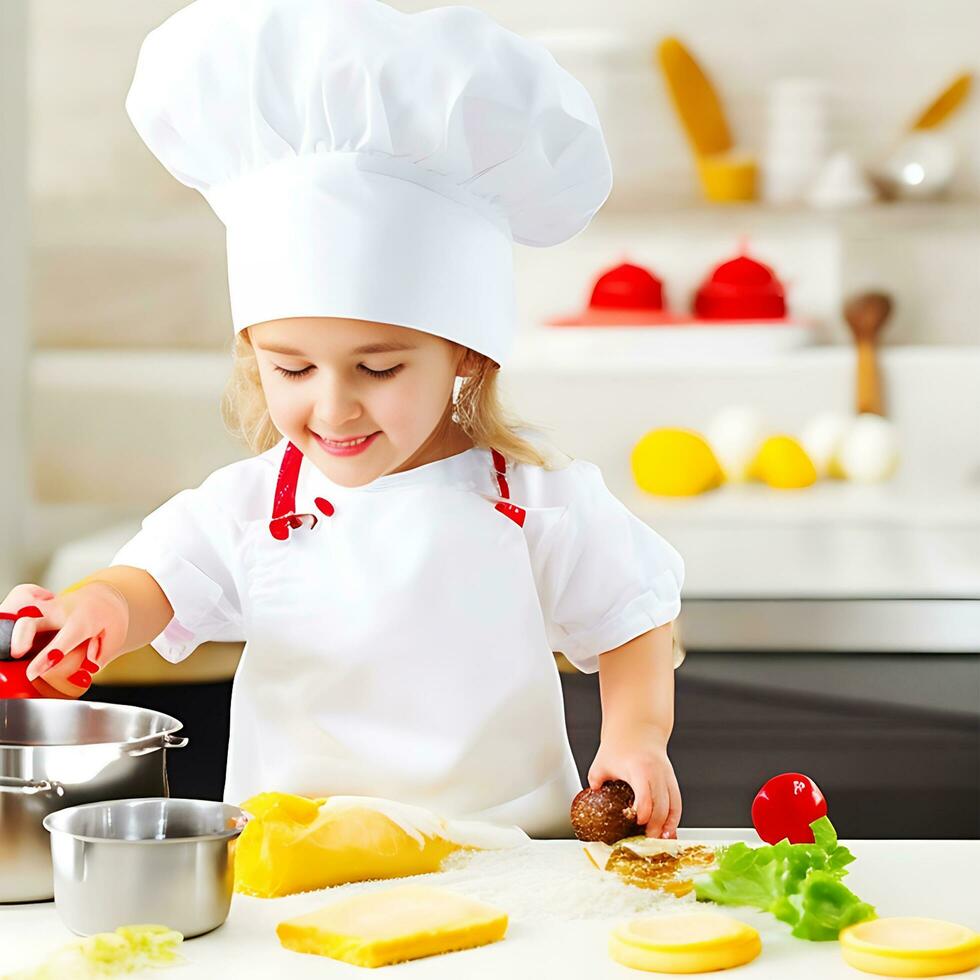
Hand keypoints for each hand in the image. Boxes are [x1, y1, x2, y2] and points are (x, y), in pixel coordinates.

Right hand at [0, 581, 128, 697]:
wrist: (104, 596)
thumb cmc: (108, 618)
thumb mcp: (115, 637)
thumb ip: (101, 654)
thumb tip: (87, 666)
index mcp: (82, 621)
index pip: (62, 641)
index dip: (46, 657)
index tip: (32, 672)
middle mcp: (61, 610)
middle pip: (31, 620)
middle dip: (19, 637)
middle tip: (16, 655)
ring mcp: (46, 605)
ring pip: (20, 607)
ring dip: (9, 622)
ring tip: (9, 643)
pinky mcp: (36, 604)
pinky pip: (18, 602)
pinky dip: (9, 612)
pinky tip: (9, 622)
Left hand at [588, 723, 681, 838]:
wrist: (638, 728)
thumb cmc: (620, 744)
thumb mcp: (601, 762)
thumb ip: (596, 782)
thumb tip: (592, 801)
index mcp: (639, 768)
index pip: (645, 794)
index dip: (643, 812)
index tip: (637, 824)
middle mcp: (656, 772)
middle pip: (661, 804)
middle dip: (656, 826)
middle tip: (647, 841)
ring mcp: (666, 776)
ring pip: (673, 805)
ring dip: (668, 825)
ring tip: (661, 841)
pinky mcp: (671, 780)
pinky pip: (676, 802)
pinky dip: (674, 818)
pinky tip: (669, 830)